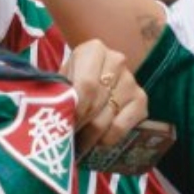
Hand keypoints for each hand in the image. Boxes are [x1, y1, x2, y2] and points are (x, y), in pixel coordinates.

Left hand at [61, 38, 146, 152]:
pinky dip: (106, 138)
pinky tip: (96, 140)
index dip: (76, 107)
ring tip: (77, 142)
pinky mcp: (141, 100)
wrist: (98, 75)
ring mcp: (131, 81)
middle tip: (67, 138)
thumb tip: (52, 113)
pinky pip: (121, 127)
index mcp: (94, 50)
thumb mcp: (63, 78)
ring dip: (90, 135)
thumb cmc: (74, 78)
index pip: (87, 84)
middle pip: (97, 102)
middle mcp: (117, 61)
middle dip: (80, 124)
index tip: (65, 122)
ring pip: (107, 118)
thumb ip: (58, 91)